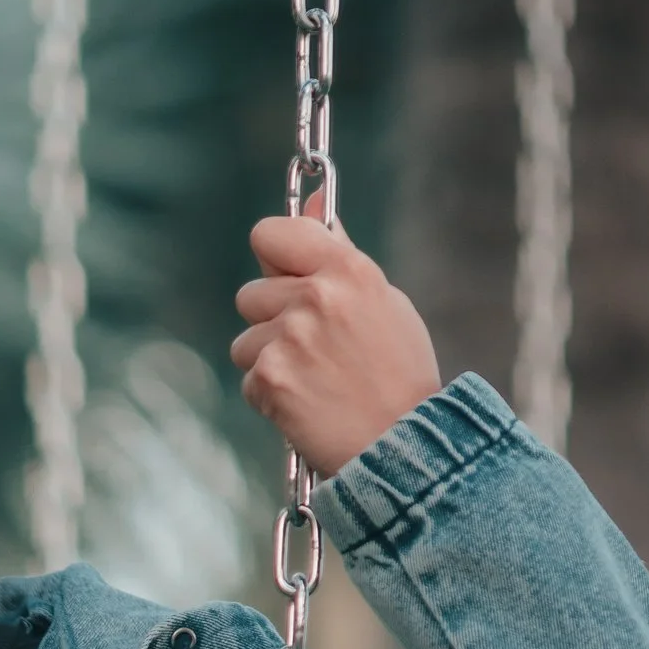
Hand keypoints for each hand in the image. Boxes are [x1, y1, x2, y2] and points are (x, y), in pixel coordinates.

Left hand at [231, 210, 439, 479]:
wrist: (403, 444)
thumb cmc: (399, 373)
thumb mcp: (383, 301)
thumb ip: (339, 255)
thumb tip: (313, 203)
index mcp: (347, 269)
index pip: (273, 233)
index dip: (273, 256)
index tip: (285, 276)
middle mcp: (314, 297)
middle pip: (251, 294)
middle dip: (272, 320)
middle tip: (312, 349)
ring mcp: (288, 338)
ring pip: (245, 340)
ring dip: (268, 361)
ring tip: (313, 381)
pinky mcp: (269, 379)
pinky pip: (248, 379)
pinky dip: (270, 396)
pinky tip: (305, 405)